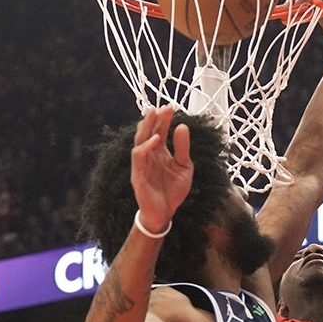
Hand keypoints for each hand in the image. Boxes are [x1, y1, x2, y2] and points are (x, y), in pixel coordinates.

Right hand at [130, 106, 193, 231]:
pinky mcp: (138, 175)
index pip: (159, 130)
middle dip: (153, 119)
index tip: (171, 107)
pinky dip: (146, 146)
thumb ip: (183, 148)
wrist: (165, 214)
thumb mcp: (184, 167)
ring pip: (140, 141)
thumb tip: (182, 126)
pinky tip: (156, 139)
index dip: (164, 119)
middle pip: (147, 132)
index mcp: (159, 152)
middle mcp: (149, 156)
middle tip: (161, 107)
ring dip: (146, 127)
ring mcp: (142, 165)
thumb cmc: (172, 191)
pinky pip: (139, 157)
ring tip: (154, 115)